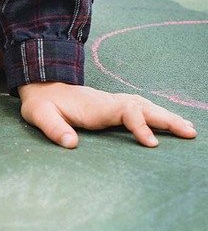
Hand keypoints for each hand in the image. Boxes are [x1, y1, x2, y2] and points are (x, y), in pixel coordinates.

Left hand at [18, 82, 196, 148]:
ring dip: (167, 116)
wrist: (41, 87)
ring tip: (190, 130)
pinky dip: (157, 114)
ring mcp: (112, 103)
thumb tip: (71, 144)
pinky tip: (169, 122)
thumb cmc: (40, 104)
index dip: (141, 126)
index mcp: (96, 106)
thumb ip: (54, 129)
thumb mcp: (40, 116)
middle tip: (190, 133)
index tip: (152, 144)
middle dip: (168, 119)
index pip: (127, 112)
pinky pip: (140, 109)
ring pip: (146, 106)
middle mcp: (109, 102)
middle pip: (144, 107)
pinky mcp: (112, 107)